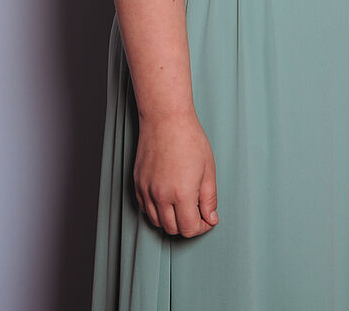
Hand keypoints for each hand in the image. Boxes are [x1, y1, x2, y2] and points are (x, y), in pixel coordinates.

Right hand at [134, 110, 218, 236]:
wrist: (165, 119)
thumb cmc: (190, 140)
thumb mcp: (208, 170)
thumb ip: (209, 199)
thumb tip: (211, 219)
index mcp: (181, 194)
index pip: (189, 228)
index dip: (202, 227)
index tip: (208, 218)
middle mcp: (160, 196)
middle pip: (173, 229)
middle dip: (188, 226)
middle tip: (198, 212)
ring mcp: (146, 191)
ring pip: (157, 222)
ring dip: (172, 220)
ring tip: (184, 205)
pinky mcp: (137, 184)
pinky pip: (145, 209)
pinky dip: (157, 210)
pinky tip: (168, 198)